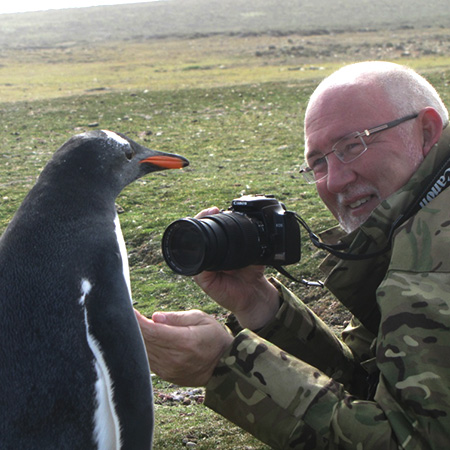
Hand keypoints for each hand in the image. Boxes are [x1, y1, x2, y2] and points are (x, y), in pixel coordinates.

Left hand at [135, 309, 232, 386]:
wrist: (225, 365)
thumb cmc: (214, 337)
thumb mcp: (201, 319)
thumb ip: (177, 317)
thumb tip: (154, 316)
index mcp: (184, 342)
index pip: (152, 331)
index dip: (137, 321)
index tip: (128, 310)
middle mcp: (174, 358)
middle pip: (145, 342)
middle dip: (133, 328)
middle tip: (125, 315)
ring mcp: (169, 370)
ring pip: (144, 353)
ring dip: (136, 340)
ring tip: (130, 325)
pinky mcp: (166, 376)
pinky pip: (148, 361)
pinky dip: (142, 350)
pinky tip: (140, 339)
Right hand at [193, 207, 280, 329]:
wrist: (254, 293)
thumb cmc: (251, 272)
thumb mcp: (252, 251)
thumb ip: (248, 240)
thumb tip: (246, 225)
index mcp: (216, 248)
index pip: (205, 230)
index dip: (205, 217)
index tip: (214, 209)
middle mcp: (207, 256)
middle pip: (195, 236)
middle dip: (199, 221)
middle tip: (209, 212)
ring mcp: (203, 268)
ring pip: (192, 250)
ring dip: (196, 236)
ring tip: (203, 222)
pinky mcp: (203, 280)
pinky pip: (196, 269)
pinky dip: (199, 258)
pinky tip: (202, 248)